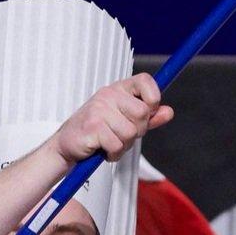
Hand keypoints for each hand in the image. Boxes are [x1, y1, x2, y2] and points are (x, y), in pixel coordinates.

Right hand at [53, 74, 171, 167]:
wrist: (67, 144)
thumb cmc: (96, 131)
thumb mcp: (124, 120)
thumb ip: (148, 117)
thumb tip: (168, 112)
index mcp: (118, 90)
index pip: (145, 81)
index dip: (154, 98)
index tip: (149, 112)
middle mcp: (108, 95)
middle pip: (142, 113)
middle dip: (138, 131)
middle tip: (122, 135)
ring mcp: (99, 110)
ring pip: (131, 133)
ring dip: (124, 145)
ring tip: (110, 143)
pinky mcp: (92, 127)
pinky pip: (117, 145)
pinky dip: (113, 154)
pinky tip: (103, 149)